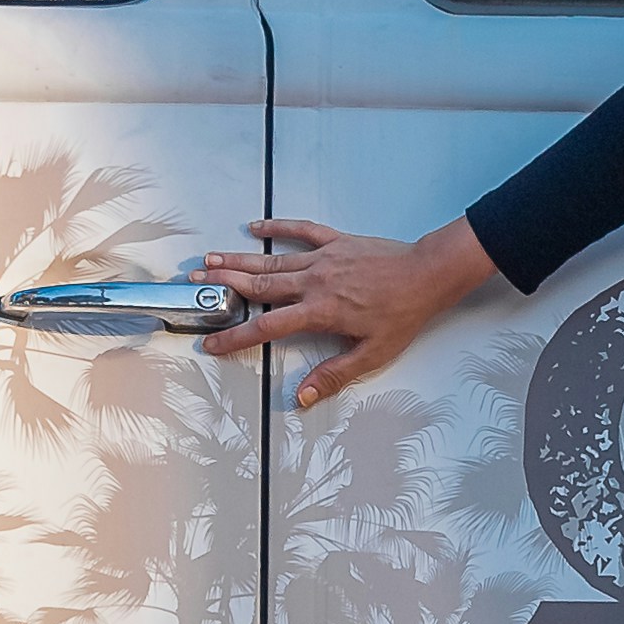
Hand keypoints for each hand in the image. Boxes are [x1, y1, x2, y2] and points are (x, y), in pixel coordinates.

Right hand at [203, 215, 498, 407]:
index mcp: (320, 311)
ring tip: (210, 259)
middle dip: (223, 286)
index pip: (266, 326)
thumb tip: (303, 396)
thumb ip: (334, 375)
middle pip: (258, 284)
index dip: (235, 337)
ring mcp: (323, 258)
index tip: (212, 343)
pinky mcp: (336, 241)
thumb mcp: (372, 354)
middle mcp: (314, 282)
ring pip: (272, 258)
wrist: (428, 274)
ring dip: (238, 259)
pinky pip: (301, 231)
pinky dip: (277, 227)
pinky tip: (256, 227)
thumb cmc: (403, 313)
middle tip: (195, 284)